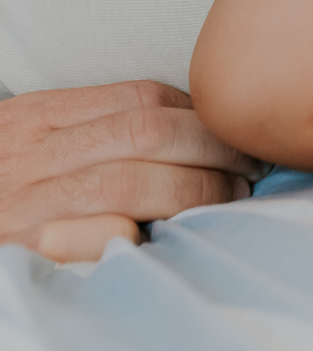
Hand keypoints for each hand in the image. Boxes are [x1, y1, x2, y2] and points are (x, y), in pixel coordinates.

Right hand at [0, 81, 265, 262]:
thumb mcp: (23, 146)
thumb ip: (83, 135)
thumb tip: (172, 133)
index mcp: (37, 118)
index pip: (136, 96)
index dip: (196, 109)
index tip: (231, 126)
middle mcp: (33, 153)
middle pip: (146, 133)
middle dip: (213, 147)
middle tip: (253, 165)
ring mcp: (27, 204)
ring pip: (131, 182)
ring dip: (195, 191)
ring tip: (232, 200)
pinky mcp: (25, 254)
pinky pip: (98, 238)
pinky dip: (137, 238)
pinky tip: (167, 241)